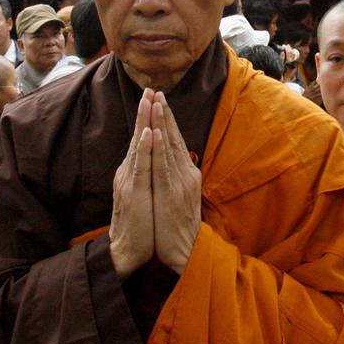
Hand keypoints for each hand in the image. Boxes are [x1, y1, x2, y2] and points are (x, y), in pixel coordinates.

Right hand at [109, 91, 154, 278]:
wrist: (126, 251)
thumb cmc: (139, 224)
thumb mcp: (144, 194)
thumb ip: (147, 175)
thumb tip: (155, 159)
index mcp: (133, 171)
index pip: (142, 139)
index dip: (148, 118)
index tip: (155, 97)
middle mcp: (129, 172)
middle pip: (139, 136)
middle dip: (145, 112)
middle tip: (151, 88)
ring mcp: (129, 181)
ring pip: (139, 146)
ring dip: (145, 122)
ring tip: (149, 101)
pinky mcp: (133, 193)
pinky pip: (141, 167)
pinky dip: (145, 148)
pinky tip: (150, 132)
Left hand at [149, 92, 201, 274]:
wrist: (185, 253)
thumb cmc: (178, 227)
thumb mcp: (180, 197)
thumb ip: (177, 177)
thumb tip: (174, 161)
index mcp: (187, 174)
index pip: (176, 141)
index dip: (168, 119)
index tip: (160, 100)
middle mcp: (186, 174)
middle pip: (174, 138)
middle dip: (164, 113)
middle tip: (156, 90)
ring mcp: (180, 183)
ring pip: (169, 147)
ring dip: (162, 123)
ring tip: (156, 102)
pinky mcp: (171, 194)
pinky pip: (164, 167)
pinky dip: (160, 148)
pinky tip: (156, 133)